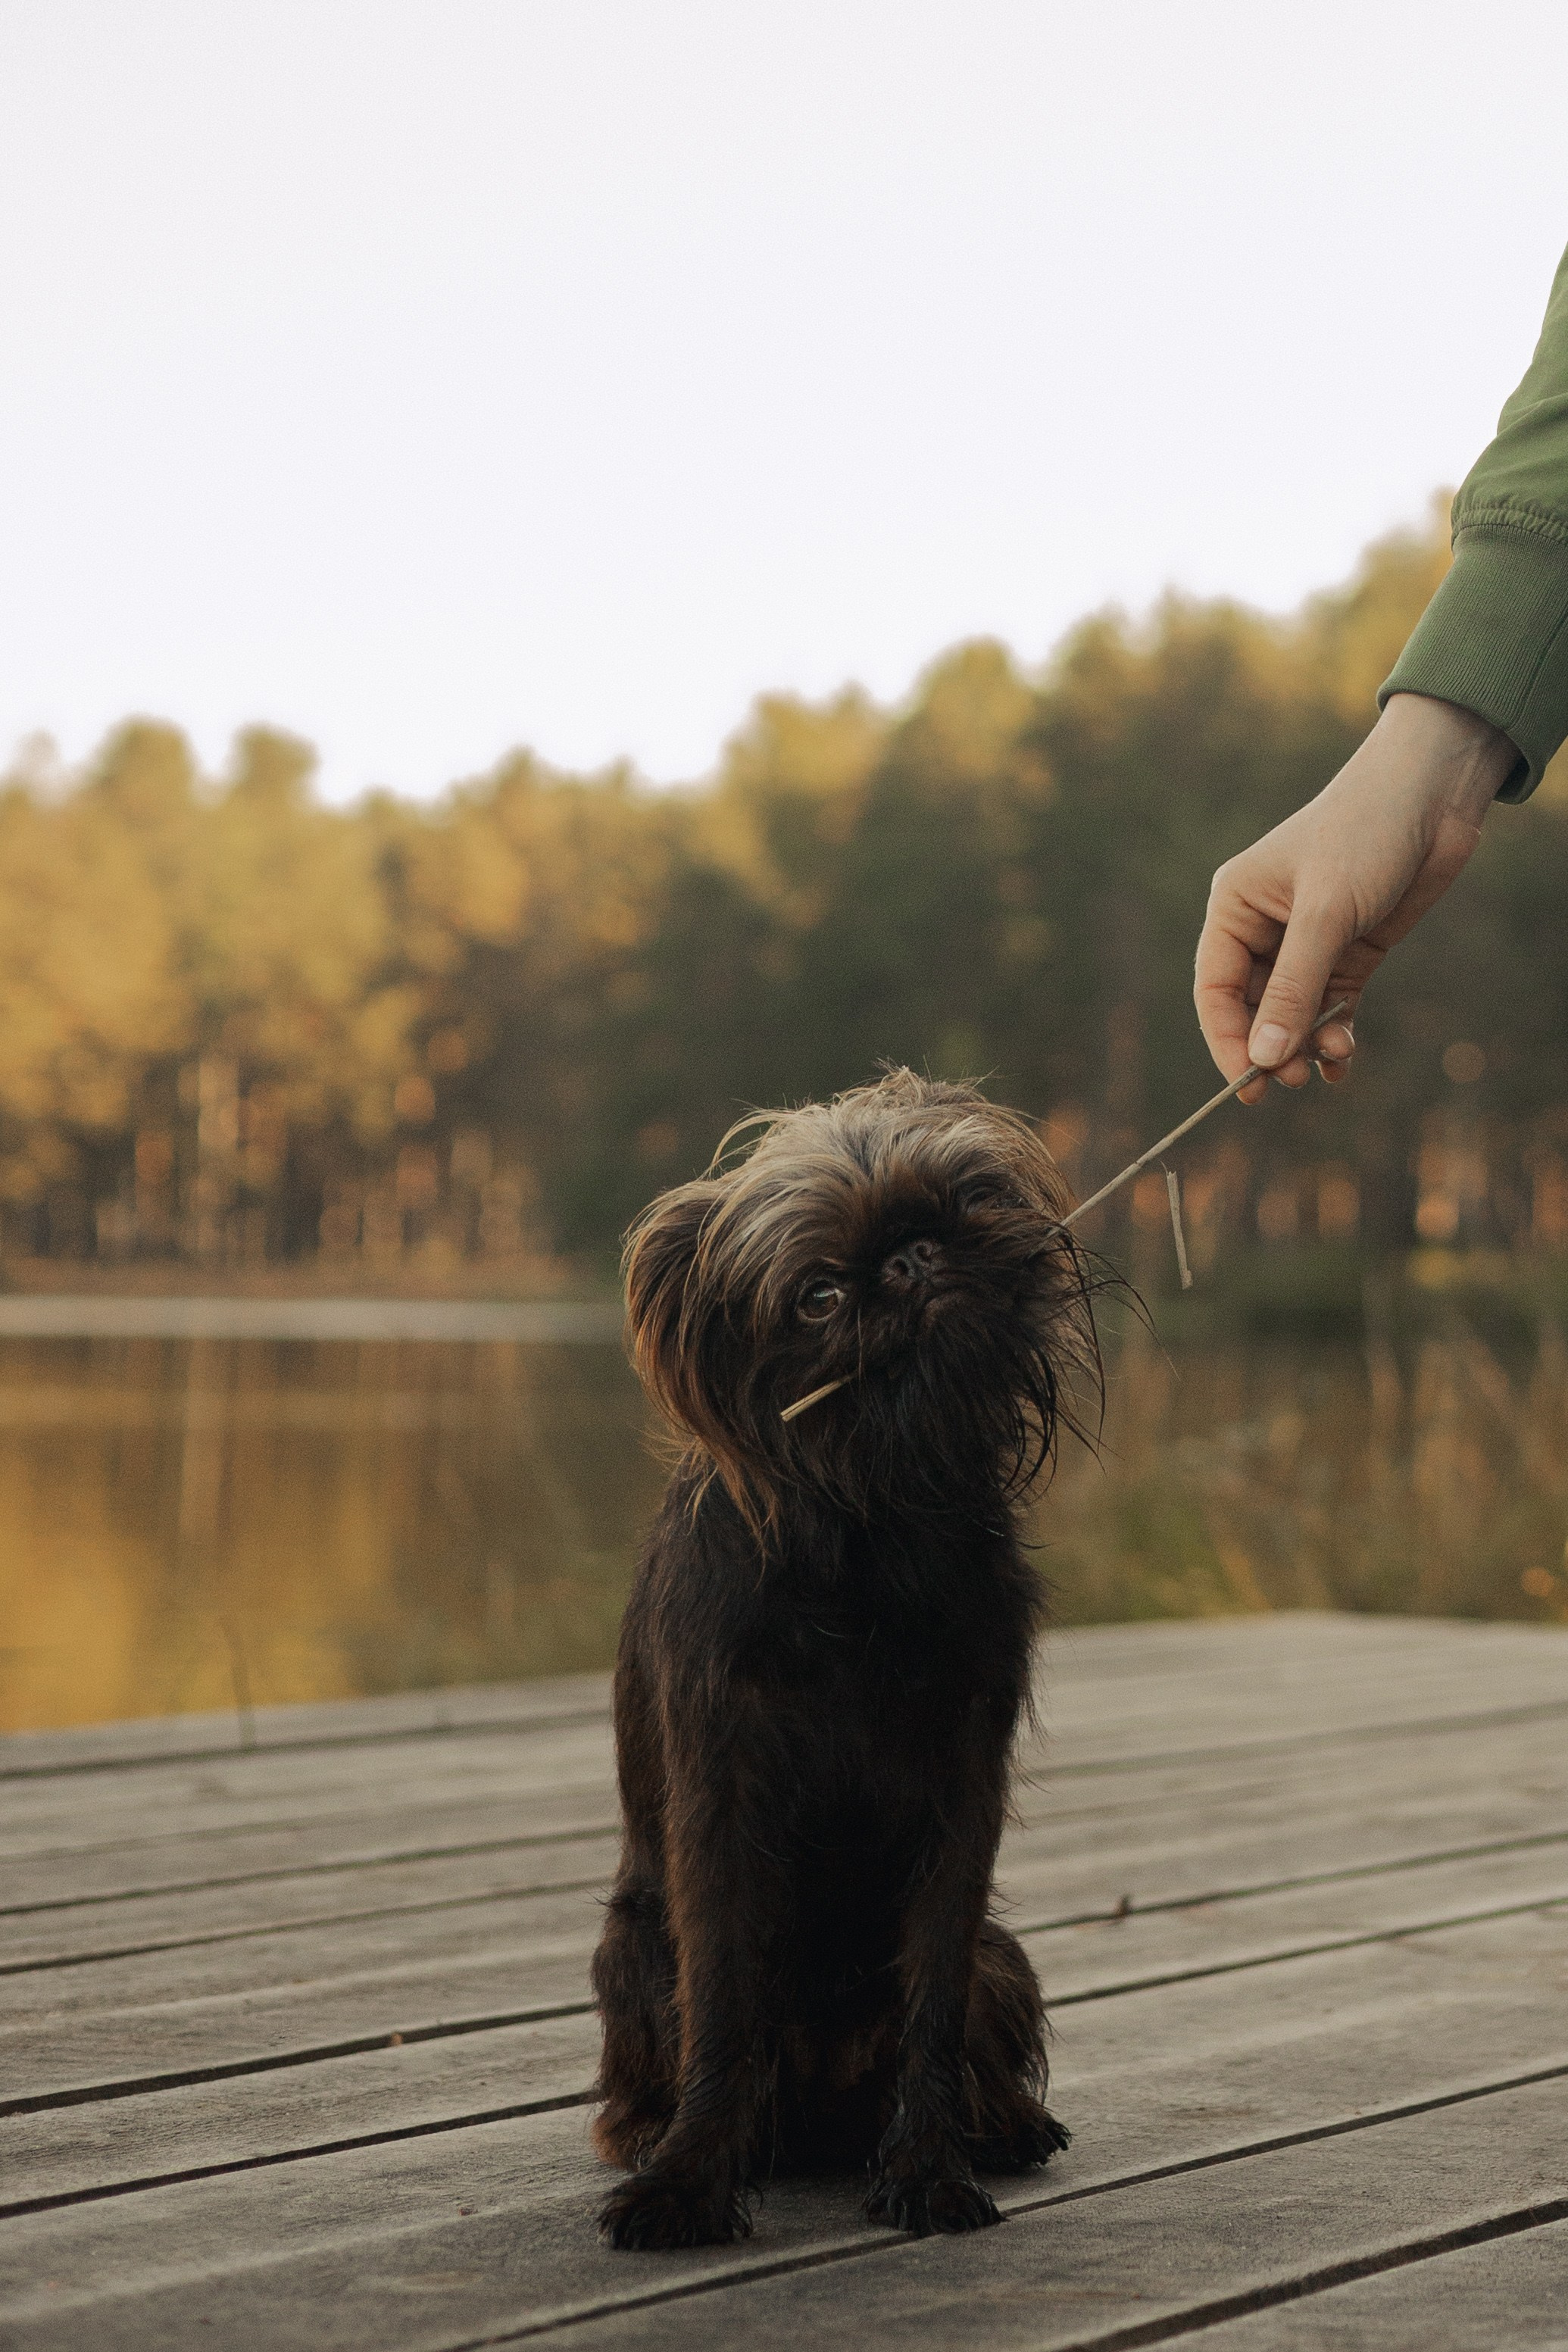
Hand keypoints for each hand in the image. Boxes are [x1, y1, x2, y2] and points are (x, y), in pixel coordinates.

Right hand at [1194, 693, 1516, 1103]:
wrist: (1433, 795)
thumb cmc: (1366, 835)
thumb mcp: (1326, 914)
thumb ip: (1294, 988)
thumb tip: (1263, 1059)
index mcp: (1235, 907)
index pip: (1215, 988)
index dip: (1227, 1039)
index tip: (1247, 1084)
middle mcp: (1263, 927)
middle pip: (1251, 1007)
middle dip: (1272, 1046)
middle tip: (1295, 1078)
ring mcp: (1307, 942)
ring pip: (1293, 1012)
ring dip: (1307, 1042)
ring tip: (1332, 1057)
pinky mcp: (1349, 950)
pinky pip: (1330, 1006)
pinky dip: (1334, 1034)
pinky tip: (1342, 1060)